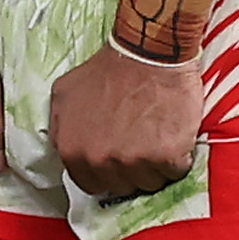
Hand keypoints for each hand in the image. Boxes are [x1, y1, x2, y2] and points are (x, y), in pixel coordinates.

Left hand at [50, 44, 203, 199]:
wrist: (149, 54)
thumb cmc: (110, 70)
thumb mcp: (65, 94)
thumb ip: (60, 126)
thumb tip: (63, 148)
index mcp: (71, 149)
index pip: (88, 183)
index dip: (103, 172)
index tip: (115, 158)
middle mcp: (99, 159)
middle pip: (119, 185)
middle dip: (130, 169)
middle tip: (139, 141)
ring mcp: (132, 161)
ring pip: (148, 183)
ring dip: (155, 165)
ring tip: (155, 134)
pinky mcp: (165, 157)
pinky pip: (174, 173)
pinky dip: (178, 158)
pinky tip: (172, 135)